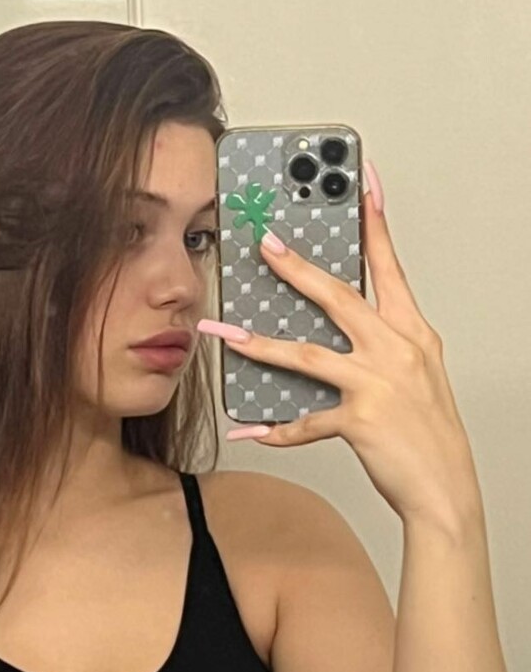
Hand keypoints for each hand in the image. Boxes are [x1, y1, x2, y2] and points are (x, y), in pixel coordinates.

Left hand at [197, 163, 480, 524]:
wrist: (446, 490)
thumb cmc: (428, 433)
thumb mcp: (416, 374)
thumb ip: (379, 343)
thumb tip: (332, 326)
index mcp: (412, 332)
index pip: (390, 265)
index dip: (375, 222)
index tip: (362, 182)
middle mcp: (397, 350)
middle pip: (339, 297)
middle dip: (296, 268)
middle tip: (264, 244)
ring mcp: (378, 384)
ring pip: (307, 354)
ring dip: (259, 344)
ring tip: (224, 333)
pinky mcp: (361, 420)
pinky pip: (305, 421)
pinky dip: (275, 428)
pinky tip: (250, 428)